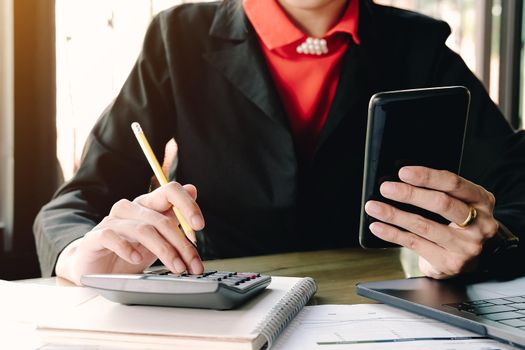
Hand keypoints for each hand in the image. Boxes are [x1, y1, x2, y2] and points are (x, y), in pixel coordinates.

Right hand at [55, 182, 204, 284]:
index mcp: (148, 204)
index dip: (187, 205)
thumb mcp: (158, 237)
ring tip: (176, 268)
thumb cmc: (130, 251)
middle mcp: (130, 208)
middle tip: (193, 264)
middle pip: (161, 219)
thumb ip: (174, 217)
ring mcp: (112, 221)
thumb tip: (193, 189)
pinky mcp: (95, 237)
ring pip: (143, 230)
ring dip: (164, 251)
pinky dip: (126, 248)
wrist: (96, 268)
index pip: (170, 191)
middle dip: (182, 244)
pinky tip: (136, 260)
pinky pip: (111, 236)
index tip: (199, 226)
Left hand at [364, 166, 498, 278]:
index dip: (427, 176)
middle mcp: (479, 223)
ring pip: (424, 225)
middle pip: (441, 204)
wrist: (472, 259)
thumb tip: (400, 180)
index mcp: (481, 201)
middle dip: (410, 194)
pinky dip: (392, 234)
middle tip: (386, 188)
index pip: (453, 183)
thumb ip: (438, 191)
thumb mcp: (459, 203)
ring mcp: (466, 246)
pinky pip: (414, 244)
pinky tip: (378, 226)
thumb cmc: (459, 224)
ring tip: (374, 207)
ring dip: (394, 215)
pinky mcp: (449, 262)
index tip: (403, 172)